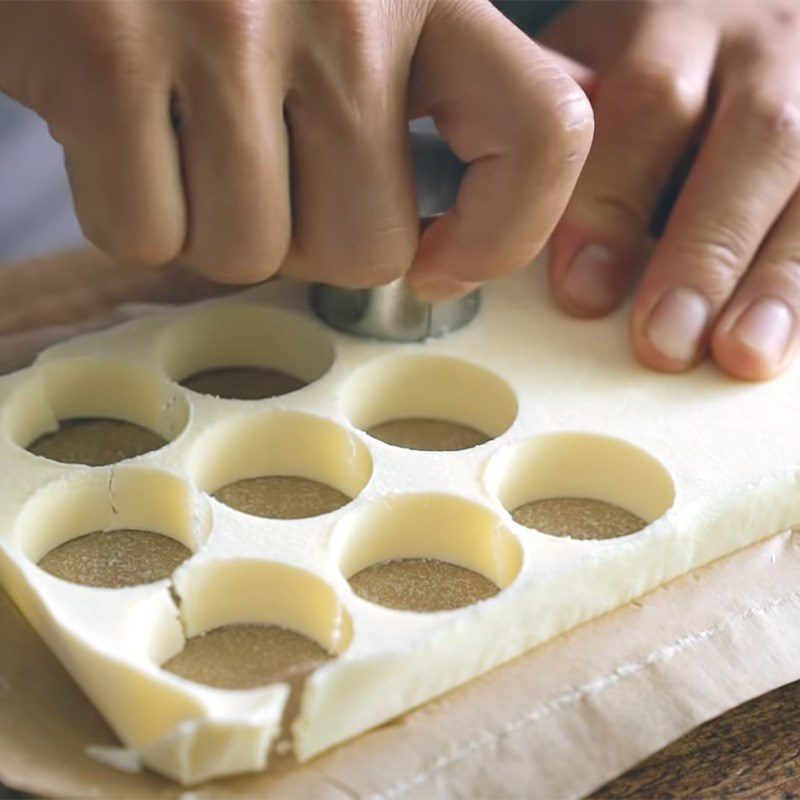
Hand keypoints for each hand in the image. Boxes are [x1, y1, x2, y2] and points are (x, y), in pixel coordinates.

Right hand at [0, 0, 592, 292]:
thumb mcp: (358, 6)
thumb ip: (437, 89)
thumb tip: (470, 230)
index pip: (543, 133)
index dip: (505, 234)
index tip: (442, 264)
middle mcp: (345, 0)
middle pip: (368, 249)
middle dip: (310, 244)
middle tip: (267, 174)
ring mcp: (224, 22)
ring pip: (252, 255)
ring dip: (216, 228)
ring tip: (190, 138)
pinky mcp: (107, 50)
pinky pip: (147, 234)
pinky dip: (133, 212)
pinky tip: (128, 136)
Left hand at [541, 0, 799, 379]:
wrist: (751, 0)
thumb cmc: (661, 49)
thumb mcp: (602, 54)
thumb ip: (566, 129)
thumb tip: (503, 233)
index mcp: (671, 27)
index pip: (645, 107)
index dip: (611, 204)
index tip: (582, 290)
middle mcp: (760, 47)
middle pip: (756, 138)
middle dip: (705, 249)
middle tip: (665, 339)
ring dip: (781, 276)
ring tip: (744, 353)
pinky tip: (787, 332)